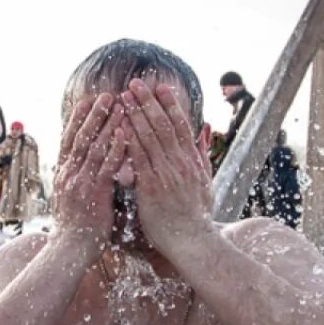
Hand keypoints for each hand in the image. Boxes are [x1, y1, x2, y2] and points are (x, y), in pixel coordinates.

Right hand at [50, 92, 124, 257]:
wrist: (70, 251)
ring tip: (118, 104)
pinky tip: (124, 133)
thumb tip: (79, 167)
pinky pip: (106, 166)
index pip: (69, 140)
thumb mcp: (68, 198)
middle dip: (93, 114)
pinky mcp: (94, 193)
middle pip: (80, 137)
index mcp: (63, 174)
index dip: (78, 119)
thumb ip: (74, 180)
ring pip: (94, 147)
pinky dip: (115, 148)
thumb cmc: (74, 228)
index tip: (86, 101)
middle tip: (105, 94)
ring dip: (106, 124)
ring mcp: (80, 182)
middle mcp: (69, 174)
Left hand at [121, 79, 214, 259]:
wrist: (191, 241)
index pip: (181, 125)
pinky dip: (127, 141)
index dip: (170, 104)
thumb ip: (202, 153)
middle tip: (135, 84)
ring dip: (134, 115)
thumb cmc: (196, 214)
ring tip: (122, 98)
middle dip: (148, 102)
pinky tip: (117, 127)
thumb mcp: (206, 181)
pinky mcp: (150, 187)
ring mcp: (165, 174)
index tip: (160, 87)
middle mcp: (180, 163)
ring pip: (149, 138)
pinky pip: (137, 159)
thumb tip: (204, 128)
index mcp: (192, 160)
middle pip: (163, 125)